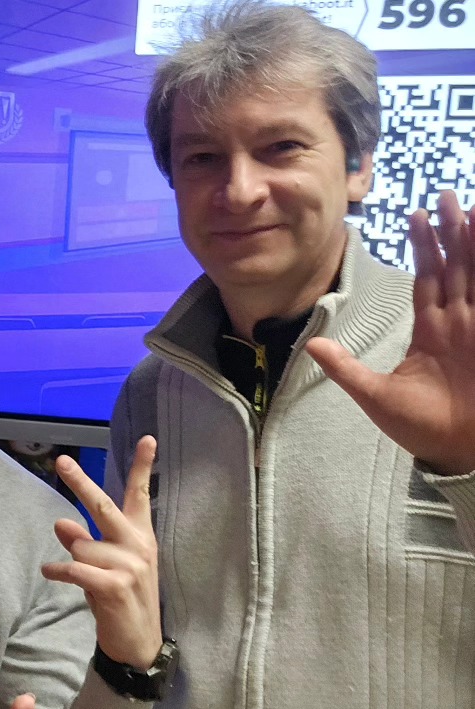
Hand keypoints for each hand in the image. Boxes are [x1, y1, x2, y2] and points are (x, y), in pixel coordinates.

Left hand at [41, 436, 161, 668]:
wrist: (138, 644)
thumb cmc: (119, 599)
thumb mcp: (104, 566)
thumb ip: (86, 542)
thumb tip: (60, 522)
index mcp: (140, 536)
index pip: (141, 496)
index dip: (143, 467)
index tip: (148, 439)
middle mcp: (138, 546)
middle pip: (105, 506)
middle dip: (82, 484)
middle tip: (62, 462)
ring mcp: (130, 566)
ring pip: (82, 545)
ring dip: (73, 559)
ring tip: (78, 575)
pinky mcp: (115, 586)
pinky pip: (75, 568)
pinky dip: (59, 570)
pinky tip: (49, 572)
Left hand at [307, 190, 474, 475]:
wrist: (458, 453)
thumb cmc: (422, 429)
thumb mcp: (374, 394)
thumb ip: (345, 368)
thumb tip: (311, 343)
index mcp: (431, 331)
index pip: (428, 278)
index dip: (425, 247)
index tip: (417, 215)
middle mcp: (459, 322)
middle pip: (455, 265)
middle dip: (450, 231)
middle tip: (443, 195)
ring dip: (473, 242)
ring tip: (468, 207)